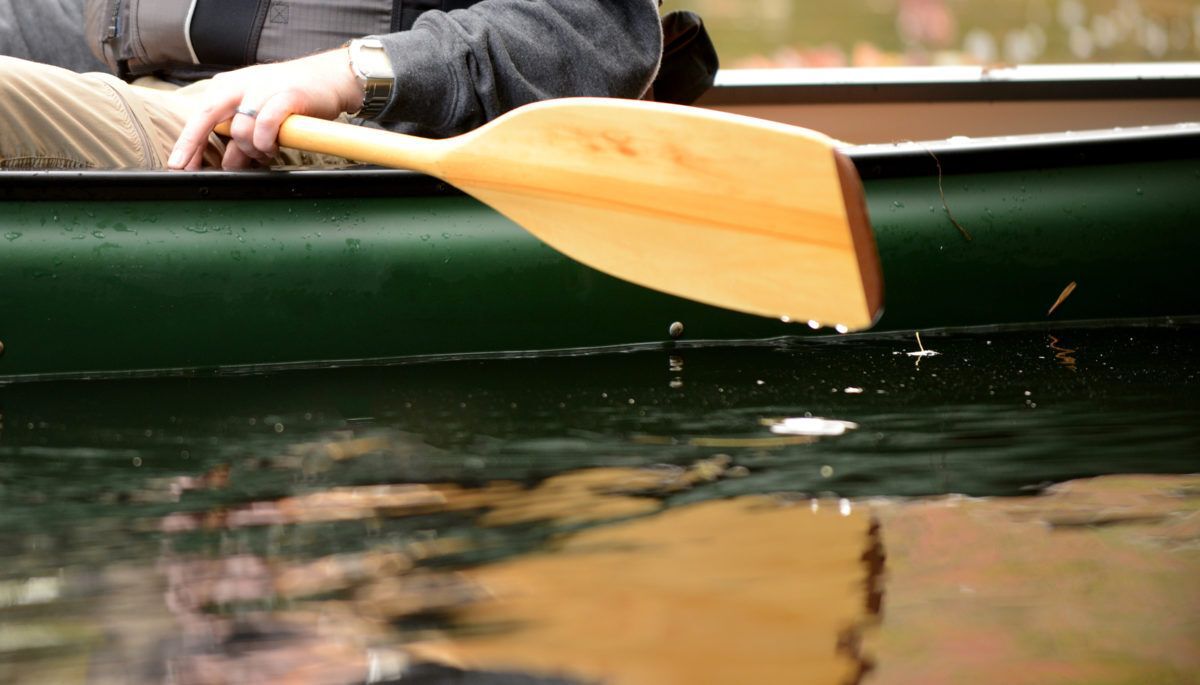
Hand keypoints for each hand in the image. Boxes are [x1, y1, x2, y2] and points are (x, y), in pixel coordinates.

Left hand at [168, 48, 364, 170]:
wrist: (330, 77)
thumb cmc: (293, 99)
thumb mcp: (259, 113)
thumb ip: (241, 135)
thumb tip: (227, 162)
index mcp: (230, 86)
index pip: (201, 115)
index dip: (187, 142)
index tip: (178, 165)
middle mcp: (242, 83)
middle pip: (208, 116)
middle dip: (196, 145)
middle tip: (194, 170)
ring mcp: (264, 88)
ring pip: (241, 129)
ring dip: (252, 150)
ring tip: (266, 152)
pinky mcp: (287, 95)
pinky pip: (266, 124)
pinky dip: (266, 140)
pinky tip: (272, 146)